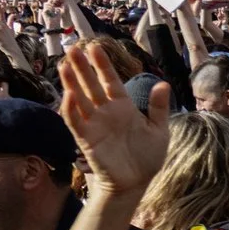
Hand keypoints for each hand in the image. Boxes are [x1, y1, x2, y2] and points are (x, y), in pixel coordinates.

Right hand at [55, 40, 168, 198]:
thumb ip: (158, 107)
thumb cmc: (147, 157)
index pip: (110, 80)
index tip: (95, 47)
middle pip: (91, 84)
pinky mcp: (86, 139)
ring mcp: (94, 124)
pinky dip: (71, 109)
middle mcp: (106, 111)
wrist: (136, 182)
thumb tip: (163, 83)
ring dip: (71, 83)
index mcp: (123, 106)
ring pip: (79, 99)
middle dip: (82, 67)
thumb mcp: (158, 129)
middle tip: (73, 48)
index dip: (102, 64)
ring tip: (64, 65)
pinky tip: (68, 95)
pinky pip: (76, 121)